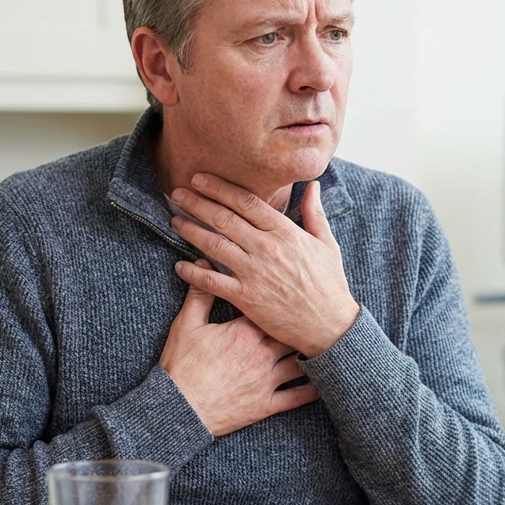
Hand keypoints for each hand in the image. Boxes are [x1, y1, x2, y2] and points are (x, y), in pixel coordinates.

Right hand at [158, 261, 319, 436]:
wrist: (179, 408)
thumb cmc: (181, 366)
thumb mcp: (186, 325)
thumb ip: (200, 293)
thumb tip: (205, 263)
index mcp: (245, 331)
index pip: (272, 307)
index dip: (284, 299)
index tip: (294, 289)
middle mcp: (262, 353)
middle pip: (294, 331)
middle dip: (305, 322)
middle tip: (318, 312)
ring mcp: (267, 380)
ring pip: (301, 362)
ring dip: (314, 352)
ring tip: (328, 343)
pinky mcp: (266, 405)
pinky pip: (297, 397)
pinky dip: (313, 390)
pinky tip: (326, 382)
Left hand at [169, 174, 359, 357]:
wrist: (329, 325)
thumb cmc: (329, 284)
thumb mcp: (327, 244)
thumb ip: (315, 213)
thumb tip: (313, 185)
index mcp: (285, 232)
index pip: (246, 201)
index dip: (220, 188)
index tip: (201, 178)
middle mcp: (267, 248)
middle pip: (224, 218)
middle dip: (197, 202)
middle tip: (178, 192)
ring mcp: (254, 273)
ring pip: (214, 245)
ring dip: (190, 231)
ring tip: (174, 220)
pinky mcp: (246, 298)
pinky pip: (212, 281)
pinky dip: (193, 272)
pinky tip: (179, 266)